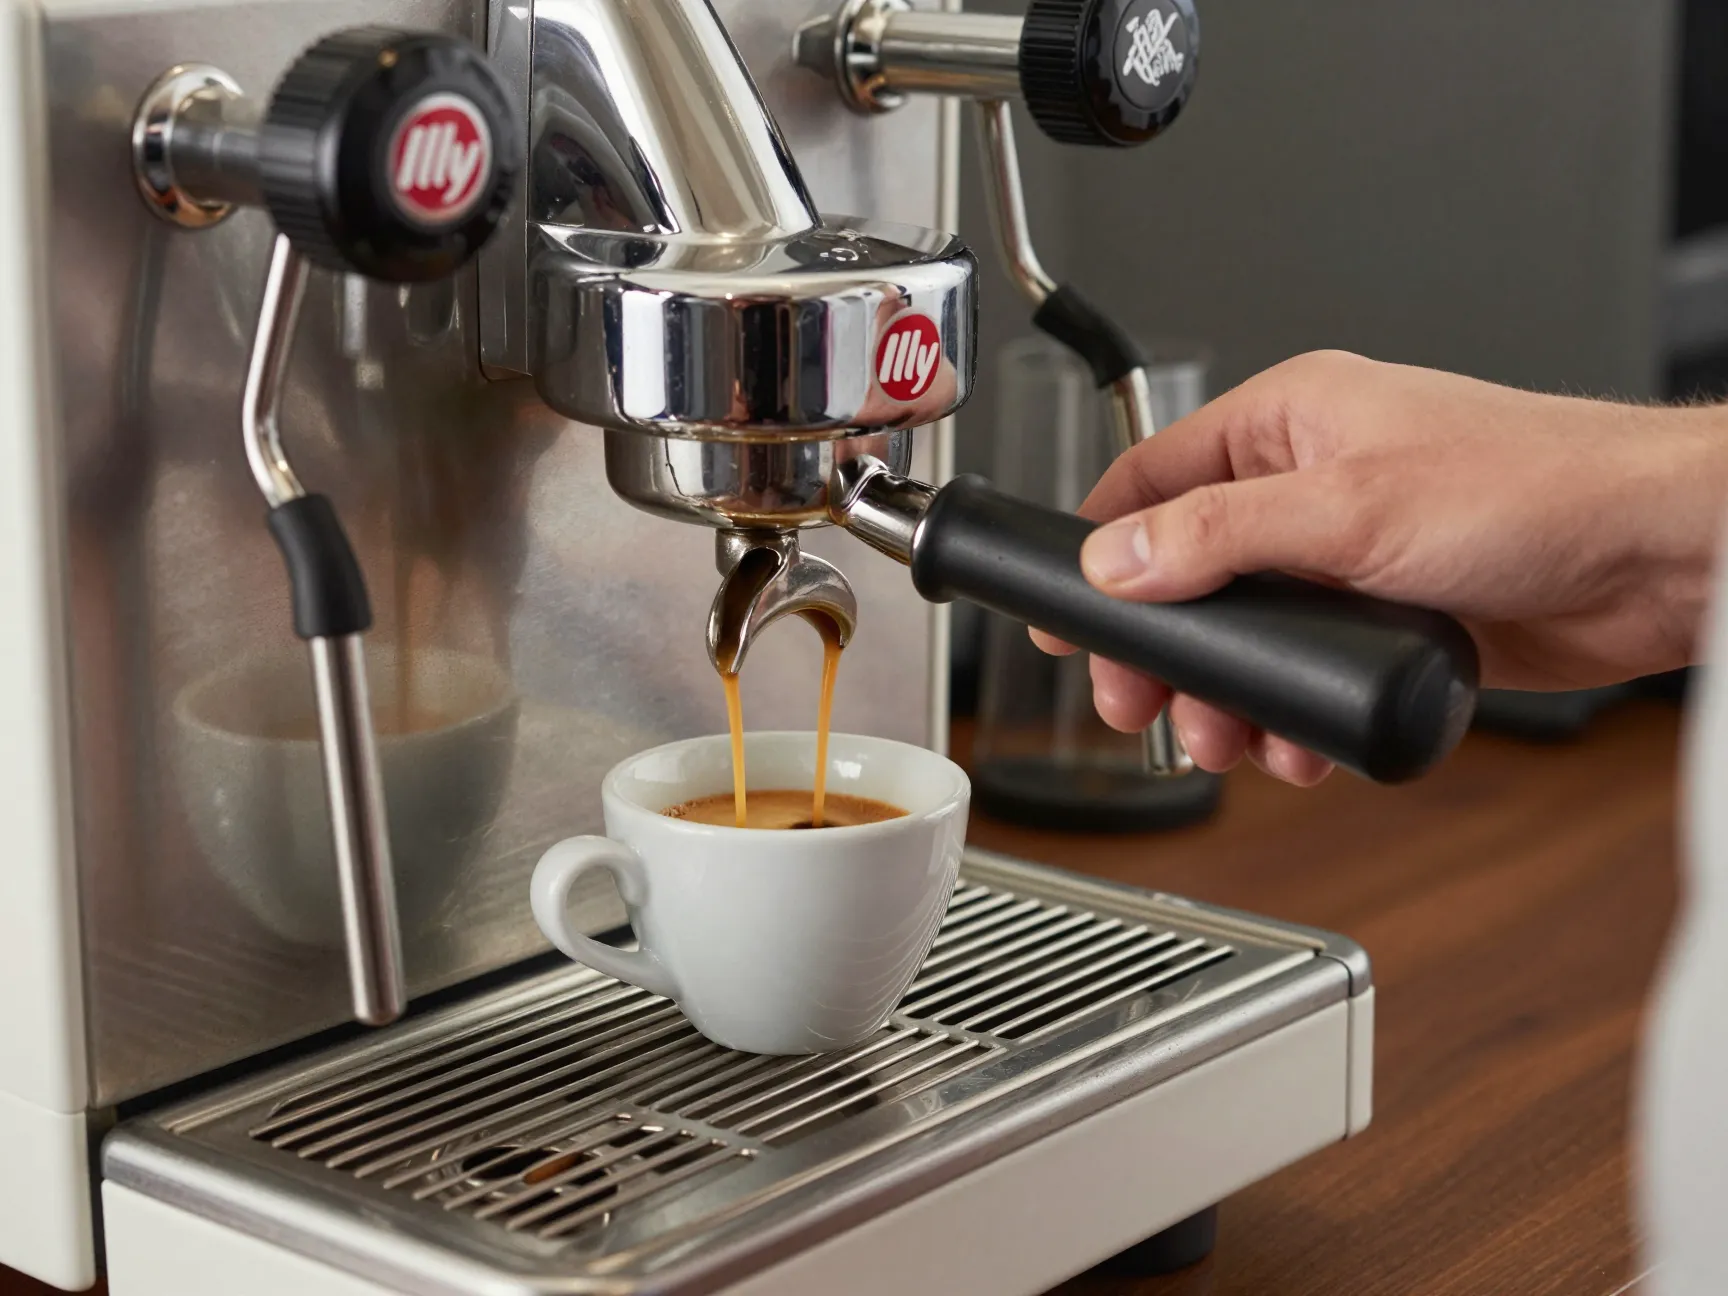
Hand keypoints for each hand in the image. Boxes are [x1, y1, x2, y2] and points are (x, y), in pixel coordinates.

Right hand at [1035, 351, 1727, 784]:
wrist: (1658, 556)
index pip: (1154, 477)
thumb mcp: (1350, 510)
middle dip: (1164, 651)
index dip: (1099, 548)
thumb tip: (1117, 560)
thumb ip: (1219, 537)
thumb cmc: (1540, 488)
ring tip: (1228, 741)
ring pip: (1250, 635)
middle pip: (1190, 572)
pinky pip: (1310, 672)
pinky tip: (1299, 743)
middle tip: (1138, 706)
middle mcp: (1314, 484)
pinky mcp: (1390, 618)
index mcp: (1291, 421)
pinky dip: (1294, 714)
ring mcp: (1351, 555)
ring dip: (1230, 697)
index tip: (1066, 616)